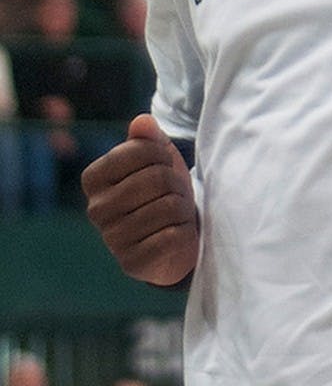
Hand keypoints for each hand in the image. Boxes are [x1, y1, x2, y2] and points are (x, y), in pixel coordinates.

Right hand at [81, 114, 198, 286]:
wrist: (173, 235)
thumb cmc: (162, 189)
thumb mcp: (157, 157)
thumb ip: (148, 137)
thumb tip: (142, 122)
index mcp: (93, 178)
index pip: (141, 149)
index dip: (164, 155)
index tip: (163, 166)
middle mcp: (96, 209)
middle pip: (157, 178)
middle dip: (176, 183)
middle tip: (174, 193)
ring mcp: (112, 239)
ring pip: (169, 207)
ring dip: (183, 208)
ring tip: (175, 213)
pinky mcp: (132, 263)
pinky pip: (172, 237)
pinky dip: (183, 232)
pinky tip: (175, 234)